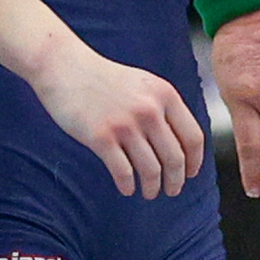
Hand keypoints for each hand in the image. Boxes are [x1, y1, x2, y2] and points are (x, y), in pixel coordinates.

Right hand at [25, 31, 206, 196]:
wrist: (65, 67)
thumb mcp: (144, 84)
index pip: (193, 137)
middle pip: (175, 158)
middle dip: (176, 181)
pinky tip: (127, 189)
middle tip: (172, 191)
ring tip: (149, 193)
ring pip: (151, 169)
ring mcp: (125, 124)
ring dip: (152, 187)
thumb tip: (180, 141)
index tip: (191, 174)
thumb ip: (163, 107)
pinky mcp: (100, 137)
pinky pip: (123, 171)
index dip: (194, 161)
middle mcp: (149, 110)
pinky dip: (128, 185)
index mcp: (165, 95)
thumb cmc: (104, 78)